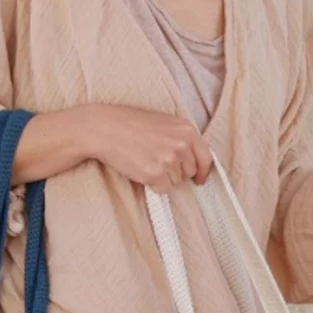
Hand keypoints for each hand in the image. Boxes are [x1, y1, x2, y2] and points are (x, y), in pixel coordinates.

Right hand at [86, 105, 212, 192]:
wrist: (106, 128)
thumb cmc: (131, 124)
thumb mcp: (164, 122)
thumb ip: (181, 138)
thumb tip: (192, 159)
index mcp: (186, 129)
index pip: (206, 158)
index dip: (203, 171)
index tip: (199, 179)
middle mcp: (180, 145)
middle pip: (189, 172)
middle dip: (176, 171)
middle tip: (158, 161)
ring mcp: (168, 160)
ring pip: (175, 181)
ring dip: (163, 177)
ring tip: (146, 160)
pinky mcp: (155, 174)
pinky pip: (163, 189)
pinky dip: (153, 184)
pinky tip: (141, 169)